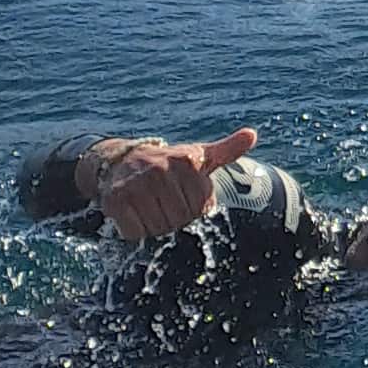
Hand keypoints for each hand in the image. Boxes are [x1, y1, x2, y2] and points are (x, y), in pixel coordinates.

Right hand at [81, 127, 258, 244]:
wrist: (121, 161)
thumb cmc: (167, 163)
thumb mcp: (198, 155)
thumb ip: (227, 150)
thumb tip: (252, 134)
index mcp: (186, 161)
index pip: (201, 207)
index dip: (194, 208)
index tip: (183, 196)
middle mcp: (160, 170)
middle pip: (180, 219)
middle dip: (175, 218)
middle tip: (164, 203)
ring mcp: (136, 184)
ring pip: (159, 228)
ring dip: (156, 225)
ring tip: (151, 207)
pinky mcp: (116, 200)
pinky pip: (136, 232)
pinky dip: (136, 230)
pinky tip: (135, 213)